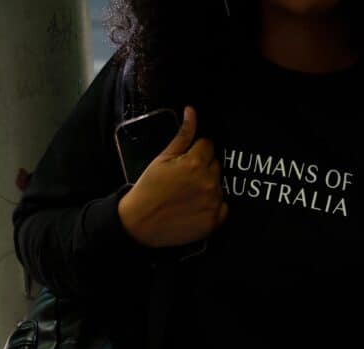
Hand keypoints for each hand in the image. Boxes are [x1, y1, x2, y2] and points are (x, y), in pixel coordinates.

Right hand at [118, 106, 227, 247]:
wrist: (140, 223)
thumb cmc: (149, 188)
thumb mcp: (163, 158)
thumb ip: (182, 135)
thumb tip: (192, 110)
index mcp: (196, 162)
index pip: (208, 146)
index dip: (196, 151)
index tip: (184, 162)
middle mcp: (209, 182)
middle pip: (215, 165)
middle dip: (203, 169)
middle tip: (184, 180)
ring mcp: (213, 202)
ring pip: (219, 185)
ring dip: (208, 187)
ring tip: (188, 195)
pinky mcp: (213, 221)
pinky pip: (223, 207)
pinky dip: (213, 207)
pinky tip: (196, 208)